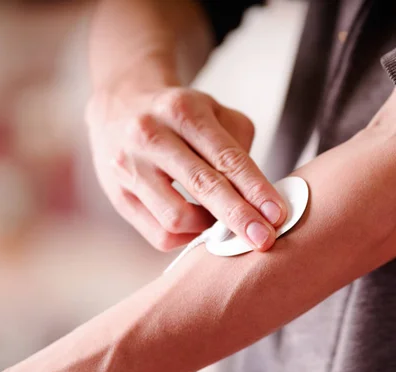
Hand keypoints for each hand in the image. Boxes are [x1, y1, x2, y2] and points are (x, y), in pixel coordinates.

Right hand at [86, 87, 286, 251]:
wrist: (120, 107)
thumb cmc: (180, 116)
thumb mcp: (213, 113)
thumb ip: (238, 149)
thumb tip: (259, 200)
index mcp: (182, 111)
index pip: (226, 157)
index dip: (256, 190)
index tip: (278, 214)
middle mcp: (150, 135)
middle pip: (202, 186)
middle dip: (238, 217)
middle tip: (264, 240)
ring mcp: (128, 166)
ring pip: (176, 217)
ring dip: (209, 229)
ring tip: (225, 226)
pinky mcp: (117, 194)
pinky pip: (158, 233)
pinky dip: (187, 237)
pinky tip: (199, 227)